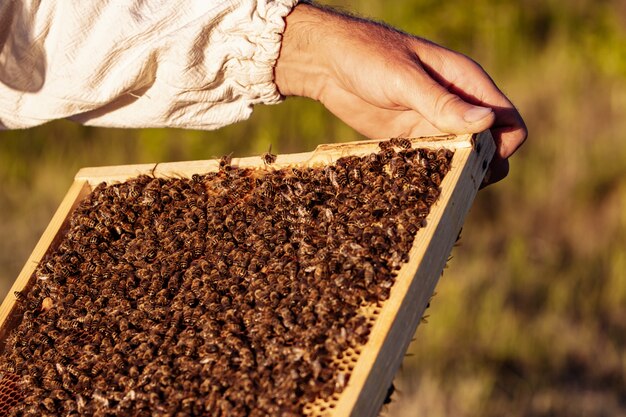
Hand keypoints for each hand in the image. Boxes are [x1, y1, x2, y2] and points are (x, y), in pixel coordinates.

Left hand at [275, 3, 526, 184]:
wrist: (326, 63)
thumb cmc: (368, 55)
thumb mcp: (405, 78)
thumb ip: (443, 102)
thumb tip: (486, 122)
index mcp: (466, 84)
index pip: (508, 121)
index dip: (503, 145)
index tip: (477, 157)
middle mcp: (456, 107)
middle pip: (489, 149)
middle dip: (480, 168)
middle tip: (453, 177)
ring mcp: (432, 125)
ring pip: (460, 161)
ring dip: (453, 176)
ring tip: (432, 185)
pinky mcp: (410, 140)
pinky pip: (431, 164)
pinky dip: (429, 177)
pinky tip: (413, 185)